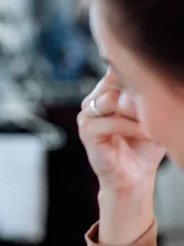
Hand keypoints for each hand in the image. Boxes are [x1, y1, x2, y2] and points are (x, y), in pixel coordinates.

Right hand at [78, 69, 165, 194]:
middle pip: (114, 80)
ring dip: (136, 111)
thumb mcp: (153, 115)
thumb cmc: (144, 146)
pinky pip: (111, 122)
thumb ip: (148, 96)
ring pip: (111, 99)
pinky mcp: (87, 131)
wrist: (134, 176)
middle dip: (139, 94)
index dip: (136, 74)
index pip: (118, 69)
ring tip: (153, 123)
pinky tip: (147, 134)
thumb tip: (158, 77)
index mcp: (108, 91)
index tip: (155, 86)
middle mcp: (95, 99)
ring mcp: (87, 114)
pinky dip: (132, 128)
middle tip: (156, 108)